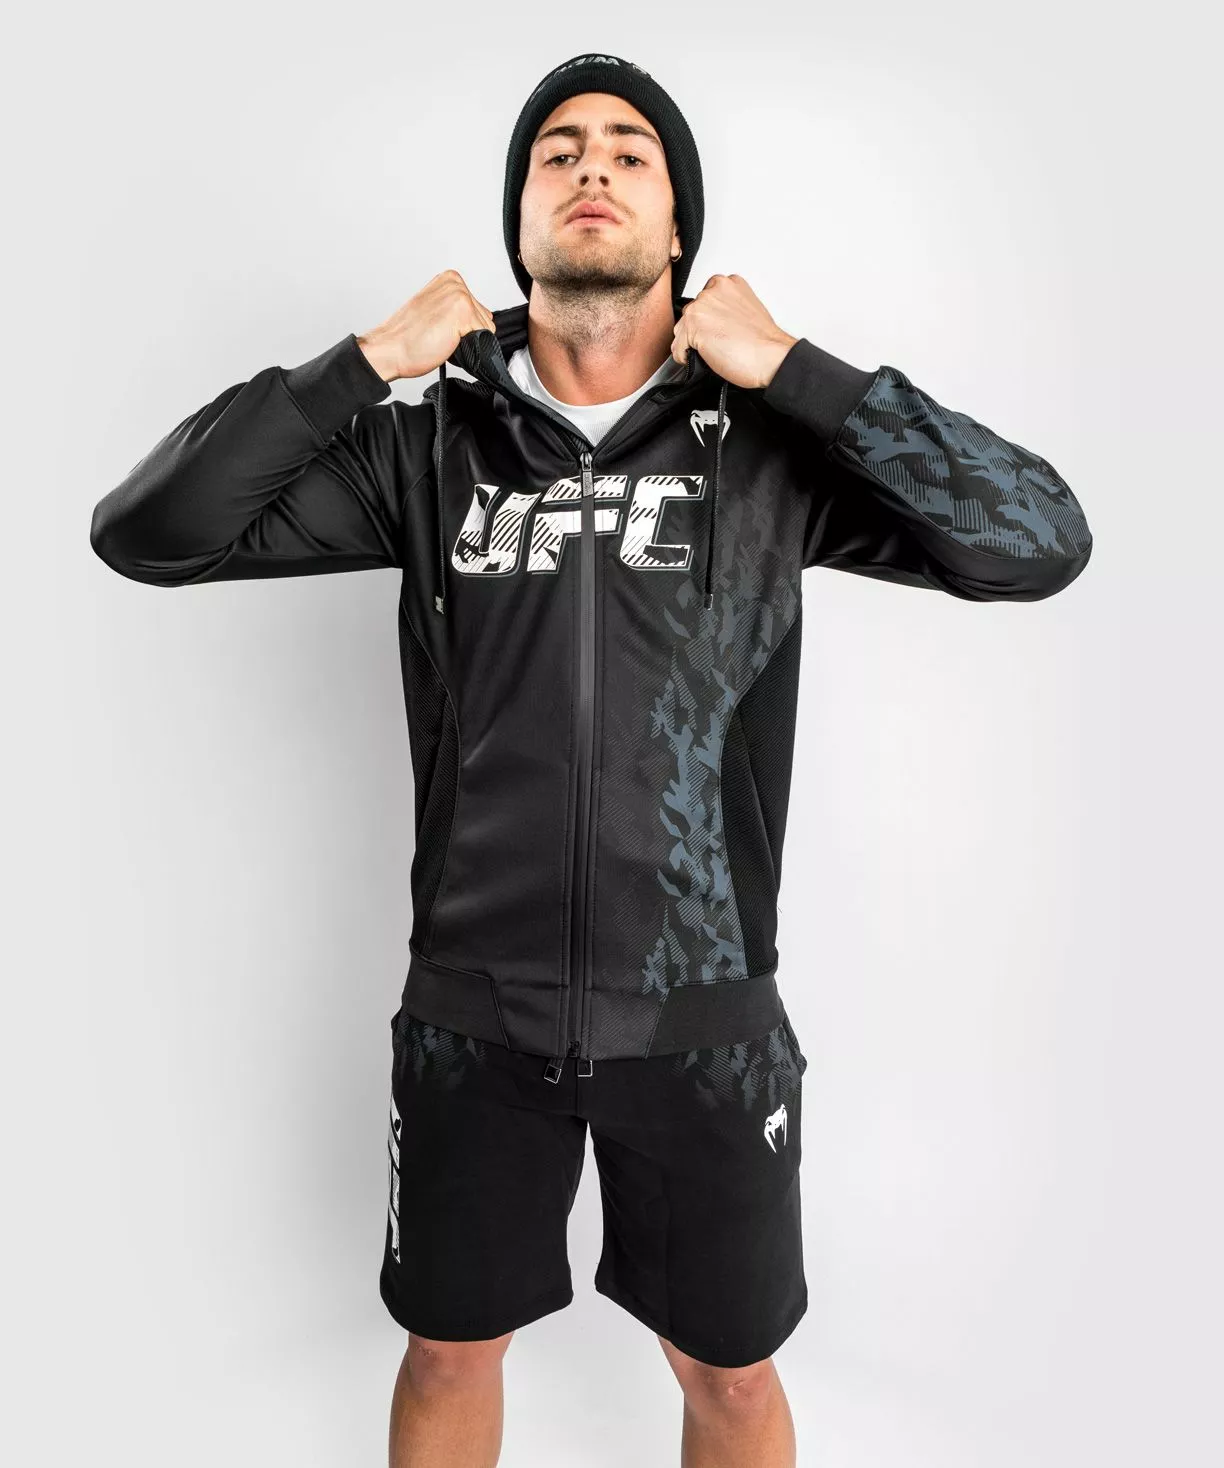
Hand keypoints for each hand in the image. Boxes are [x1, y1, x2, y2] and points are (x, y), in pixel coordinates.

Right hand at [356, 269, 496, 381]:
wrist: (390, 349)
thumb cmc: (408, 337)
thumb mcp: (437, 312)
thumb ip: (458, 310)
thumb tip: (479, 324)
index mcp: (450, 279)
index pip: (479, 311)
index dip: (464, 328)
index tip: (441, 328)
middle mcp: (456, 283)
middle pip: (484, 320)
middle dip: (466, 333)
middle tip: (439, 334)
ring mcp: (460, 295)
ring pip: (485, 330)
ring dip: (465, 340)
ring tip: (440, 337)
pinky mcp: (464, 312)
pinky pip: (483, 339)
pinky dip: (466, 347)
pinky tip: (444, 341)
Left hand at [671, 274, 797, 388]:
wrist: (771, 357)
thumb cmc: (763, 342)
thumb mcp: (746, 310)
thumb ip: (725, 308)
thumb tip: (713, 321)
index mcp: (727, 284)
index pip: (702, 301)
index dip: (707, 320)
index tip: (717, 330)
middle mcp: (712, 290)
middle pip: (689, 315)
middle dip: (697, 332)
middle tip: (718, 343)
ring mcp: (701, 307)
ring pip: (681, 331)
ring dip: (691, 345)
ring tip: (715, 350)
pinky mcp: (693, 325)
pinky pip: (677, 348)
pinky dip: (685, 358)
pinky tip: (706, 358)